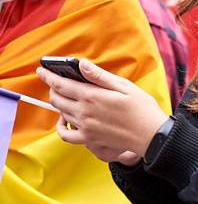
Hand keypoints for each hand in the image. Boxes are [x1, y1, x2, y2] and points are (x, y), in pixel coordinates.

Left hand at [38, 59, 167, 164]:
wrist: (151, 135)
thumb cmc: (142, 109)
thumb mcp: (125, 86)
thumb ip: (99, 76)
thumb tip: (81, 64)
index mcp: (92, 96)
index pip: (61, 84)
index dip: (48, 75)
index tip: (41, 70)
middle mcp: (84, 112)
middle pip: (56, 98)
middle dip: (52, 88)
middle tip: (55, 81)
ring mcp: (85, 127)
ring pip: (60, 113)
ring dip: (58, 102)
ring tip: (64, 96)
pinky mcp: (89, 139)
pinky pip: (66, 135)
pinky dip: (61, 127)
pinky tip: (65, 120)